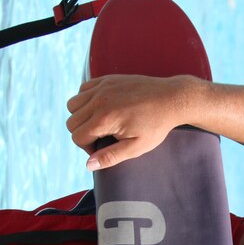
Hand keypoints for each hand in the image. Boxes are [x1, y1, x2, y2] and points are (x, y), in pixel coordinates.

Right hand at [65, 74, 202, 170]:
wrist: (171, 99)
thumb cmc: (156, 125)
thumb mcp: (136, 147)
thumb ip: (111, 156)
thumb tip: (89, 165)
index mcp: (105, 119)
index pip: (77, 137)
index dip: (87, 148)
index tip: (102, 148)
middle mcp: (99, 101)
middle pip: (72, 121)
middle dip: (83, 134)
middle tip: (102, 138)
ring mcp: (102, 88)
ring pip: (73, 105)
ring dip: (81, 116)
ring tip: (99, 123)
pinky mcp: (106, 80)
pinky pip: (83, 90)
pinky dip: (86, 100)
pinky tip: (101, 108)